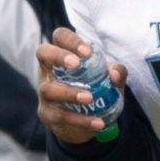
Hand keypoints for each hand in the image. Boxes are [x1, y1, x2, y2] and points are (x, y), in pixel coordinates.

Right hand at [35, 26, 118, 145]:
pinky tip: (98, 122)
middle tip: (76, 64)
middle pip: (43, 53)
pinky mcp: (47, 114)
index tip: (87, 52)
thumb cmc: (95, 90)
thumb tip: (114, 74)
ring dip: (69, 93)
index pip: (60, 37)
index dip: (71, 40)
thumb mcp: (109, 79)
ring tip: (90, 98)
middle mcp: (49, 70)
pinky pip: (60, 116)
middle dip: (58, 56)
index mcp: (63, 55)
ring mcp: (45, 92)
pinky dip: (81, 120)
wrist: (86, 123)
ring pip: (49, 89)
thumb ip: (116, 73)